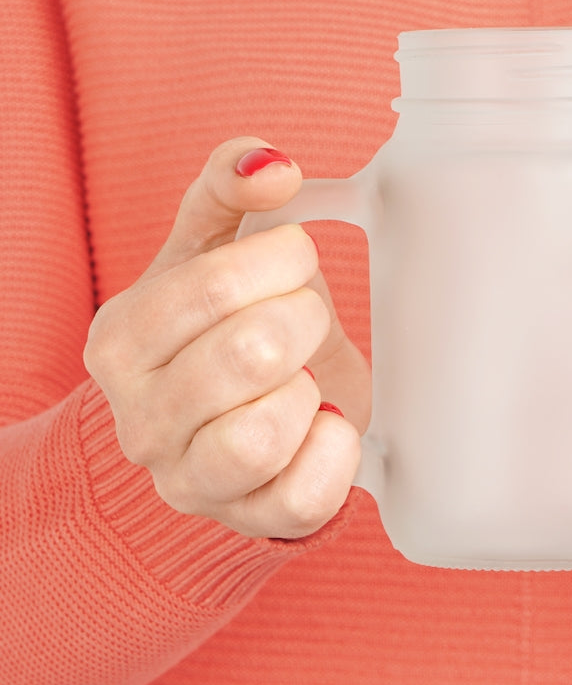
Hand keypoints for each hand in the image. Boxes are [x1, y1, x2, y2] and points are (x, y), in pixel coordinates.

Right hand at [83, 138, 369, 538]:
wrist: (232, 413)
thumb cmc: (223, 322)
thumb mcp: (213, 245)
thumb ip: (229, 186)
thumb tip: (272, 164)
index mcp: (122, 339)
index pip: (214, 286)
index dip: (282, 260)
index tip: (295, 259)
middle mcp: (139, 419)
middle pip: (251, 353)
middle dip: (304, 319)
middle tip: (304, 319)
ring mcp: (189, 480)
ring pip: (264, 434)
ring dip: (309, 389)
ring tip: (304, 375)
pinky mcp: (248, 519)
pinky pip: (304, 497)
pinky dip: (335, 450)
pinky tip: (324, 421)